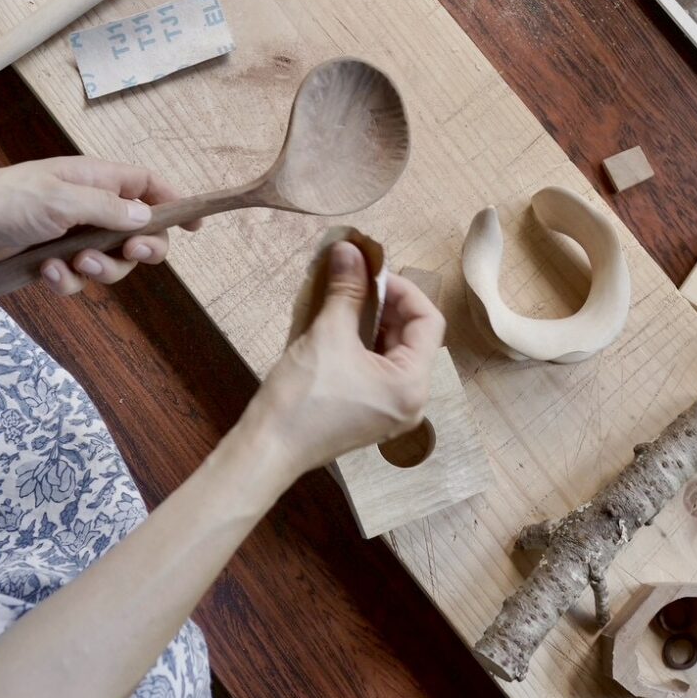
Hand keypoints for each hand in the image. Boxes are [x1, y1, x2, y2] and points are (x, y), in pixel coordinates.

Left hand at [0, 156, 198, 291]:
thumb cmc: (3, 200)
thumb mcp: (62, 200)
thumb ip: (108, 210)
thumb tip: (148, 217)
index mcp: (95, 179)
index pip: (148, 185)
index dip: (173, 203)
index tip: (195, 226)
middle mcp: (88, 205)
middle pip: (137, 231)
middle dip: (137, 248)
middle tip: (133, 253)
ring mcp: (70, 233)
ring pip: (109, 260)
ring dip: (100, 269)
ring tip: (73, 265)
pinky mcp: (51, 257)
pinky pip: (77, 277)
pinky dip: (67, 281)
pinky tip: (47, 275)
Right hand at [247, 241, 444, 478]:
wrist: (267, 449)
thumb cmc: (302, 398)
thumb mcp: (327, 335)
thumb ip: (346, 289)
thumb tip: (350, 249)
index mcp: (412, 384)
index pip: (429, 321)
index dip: (402, 290)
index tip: (370, 272)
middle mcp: (411, 401)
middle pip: (413, 336)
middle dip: (386, 303)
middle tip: (355, 280)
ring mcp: (391, 411)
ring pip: (394, 352)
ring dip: (373, 321)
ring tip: (344, 300)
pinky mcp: (369, 414)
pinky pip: (378, 369)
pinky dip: (363, 344)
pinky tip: (338, 328)